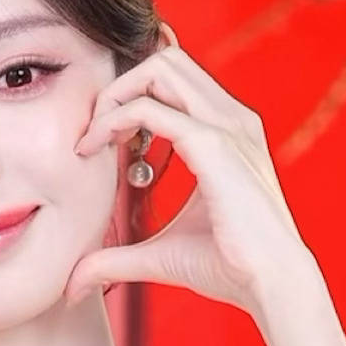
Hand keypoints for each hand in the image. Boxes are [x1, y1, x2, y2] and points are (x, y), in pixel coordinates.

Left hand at [65, 28, 309, 321]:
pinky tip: (92, 150)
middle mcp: (232, 118)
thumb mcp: (161, 254)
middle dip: (119, 87)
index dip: (129, 97)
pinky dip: (114, 121)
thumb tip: (73, 285)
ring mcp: (227, 126)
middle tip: (91, 134)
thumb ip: (116, 258)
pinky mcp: (214, 145)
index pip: (175, 80)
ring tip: (90, 138)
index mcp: (229, 131)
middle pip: (166, 60)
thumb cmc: (229, 267)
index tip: (99, 140)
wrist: (272, 284)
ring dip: (115, 95)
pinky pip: (151, 109)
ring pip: (160, 68)